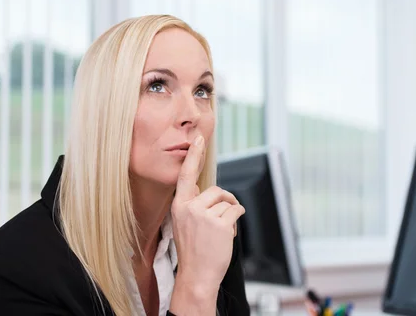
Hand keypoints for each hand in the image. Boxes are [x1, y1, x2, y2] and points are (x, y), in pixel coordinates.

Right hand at [171, 135, 245, 291]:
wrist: (197, 275)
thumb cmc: (193, 250)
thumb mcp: (183, 223)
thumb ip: (192, 204)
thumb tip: (205, 190)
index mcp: (179, 205)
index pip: (186, 175)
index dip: (193, 155)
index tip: (199, 139)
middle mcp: (189, 207)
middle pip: (216, 190)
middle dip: (224, 201)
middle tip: (222, 219)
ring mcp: (204, 215)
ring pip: (227, 202)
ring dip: (231, 214)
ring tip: (222, 231)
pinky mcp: (220, 224)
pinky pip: (236, 211)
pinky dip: (237, 220)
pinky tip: (229, 233)